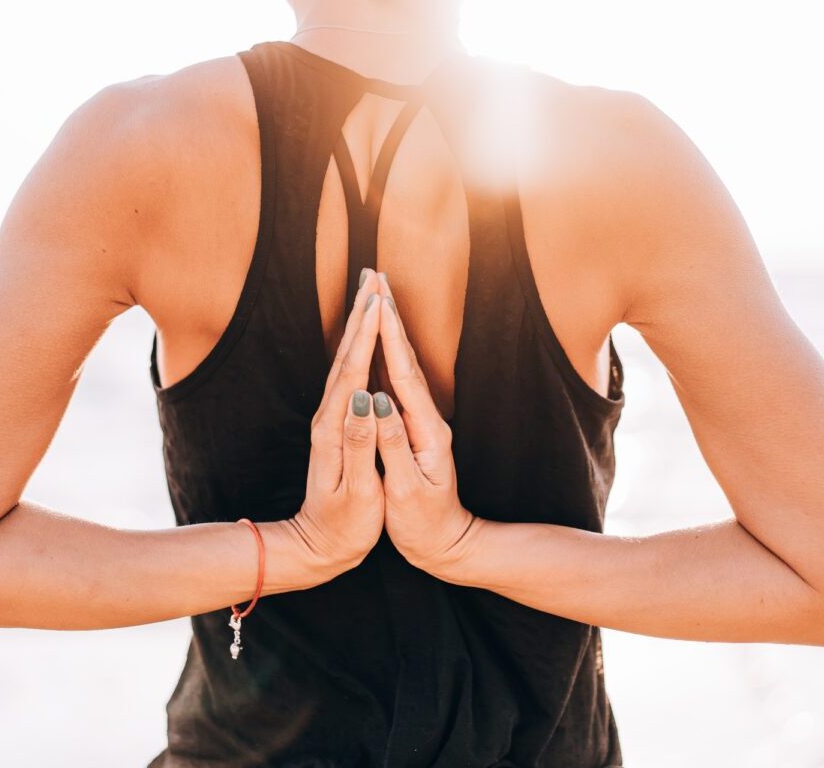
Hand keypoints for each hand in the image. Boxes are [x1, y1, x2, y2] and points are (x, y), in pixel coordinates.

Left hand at [288, 269, 385, 575]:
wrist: (316, 549)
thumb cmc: (343, 528)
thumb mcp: (357, 492)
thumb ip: (360, 445)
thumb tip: (364, 401)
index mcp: (334, 430)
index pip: (354, 373)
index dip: (368, 335)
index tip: (380, 300)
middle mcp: (327, 418)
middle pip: (346, 356)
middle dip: (361, 315)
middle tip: (373, 276)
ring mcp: (329, 420)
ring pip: (345, 361)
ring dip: (358, 325)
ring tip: (371, 293)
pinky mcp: (335, 426)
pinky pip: (349, 375)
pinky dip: (357, 348)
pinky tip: (365, 337)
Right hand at [370, 272, 479, 573]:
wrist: (449, 546)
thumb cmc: (425, 525)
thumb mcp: (407, 491)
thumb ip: (393, 446)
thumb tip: (378, 404)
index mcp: (426, 430)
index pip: (403, 375)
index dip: (388, 336)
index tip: (376, 302)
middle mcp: (427, 418)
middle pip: (405, 357)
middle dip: (388, 316)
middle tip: (374, 277)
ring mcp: (421, 421)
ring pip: (401, 364)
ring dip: (388, 328)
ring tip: (374, 295)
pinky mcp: (413, 428)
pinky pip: (395, 380)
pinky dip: (385, 353)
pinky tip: (374, 340)